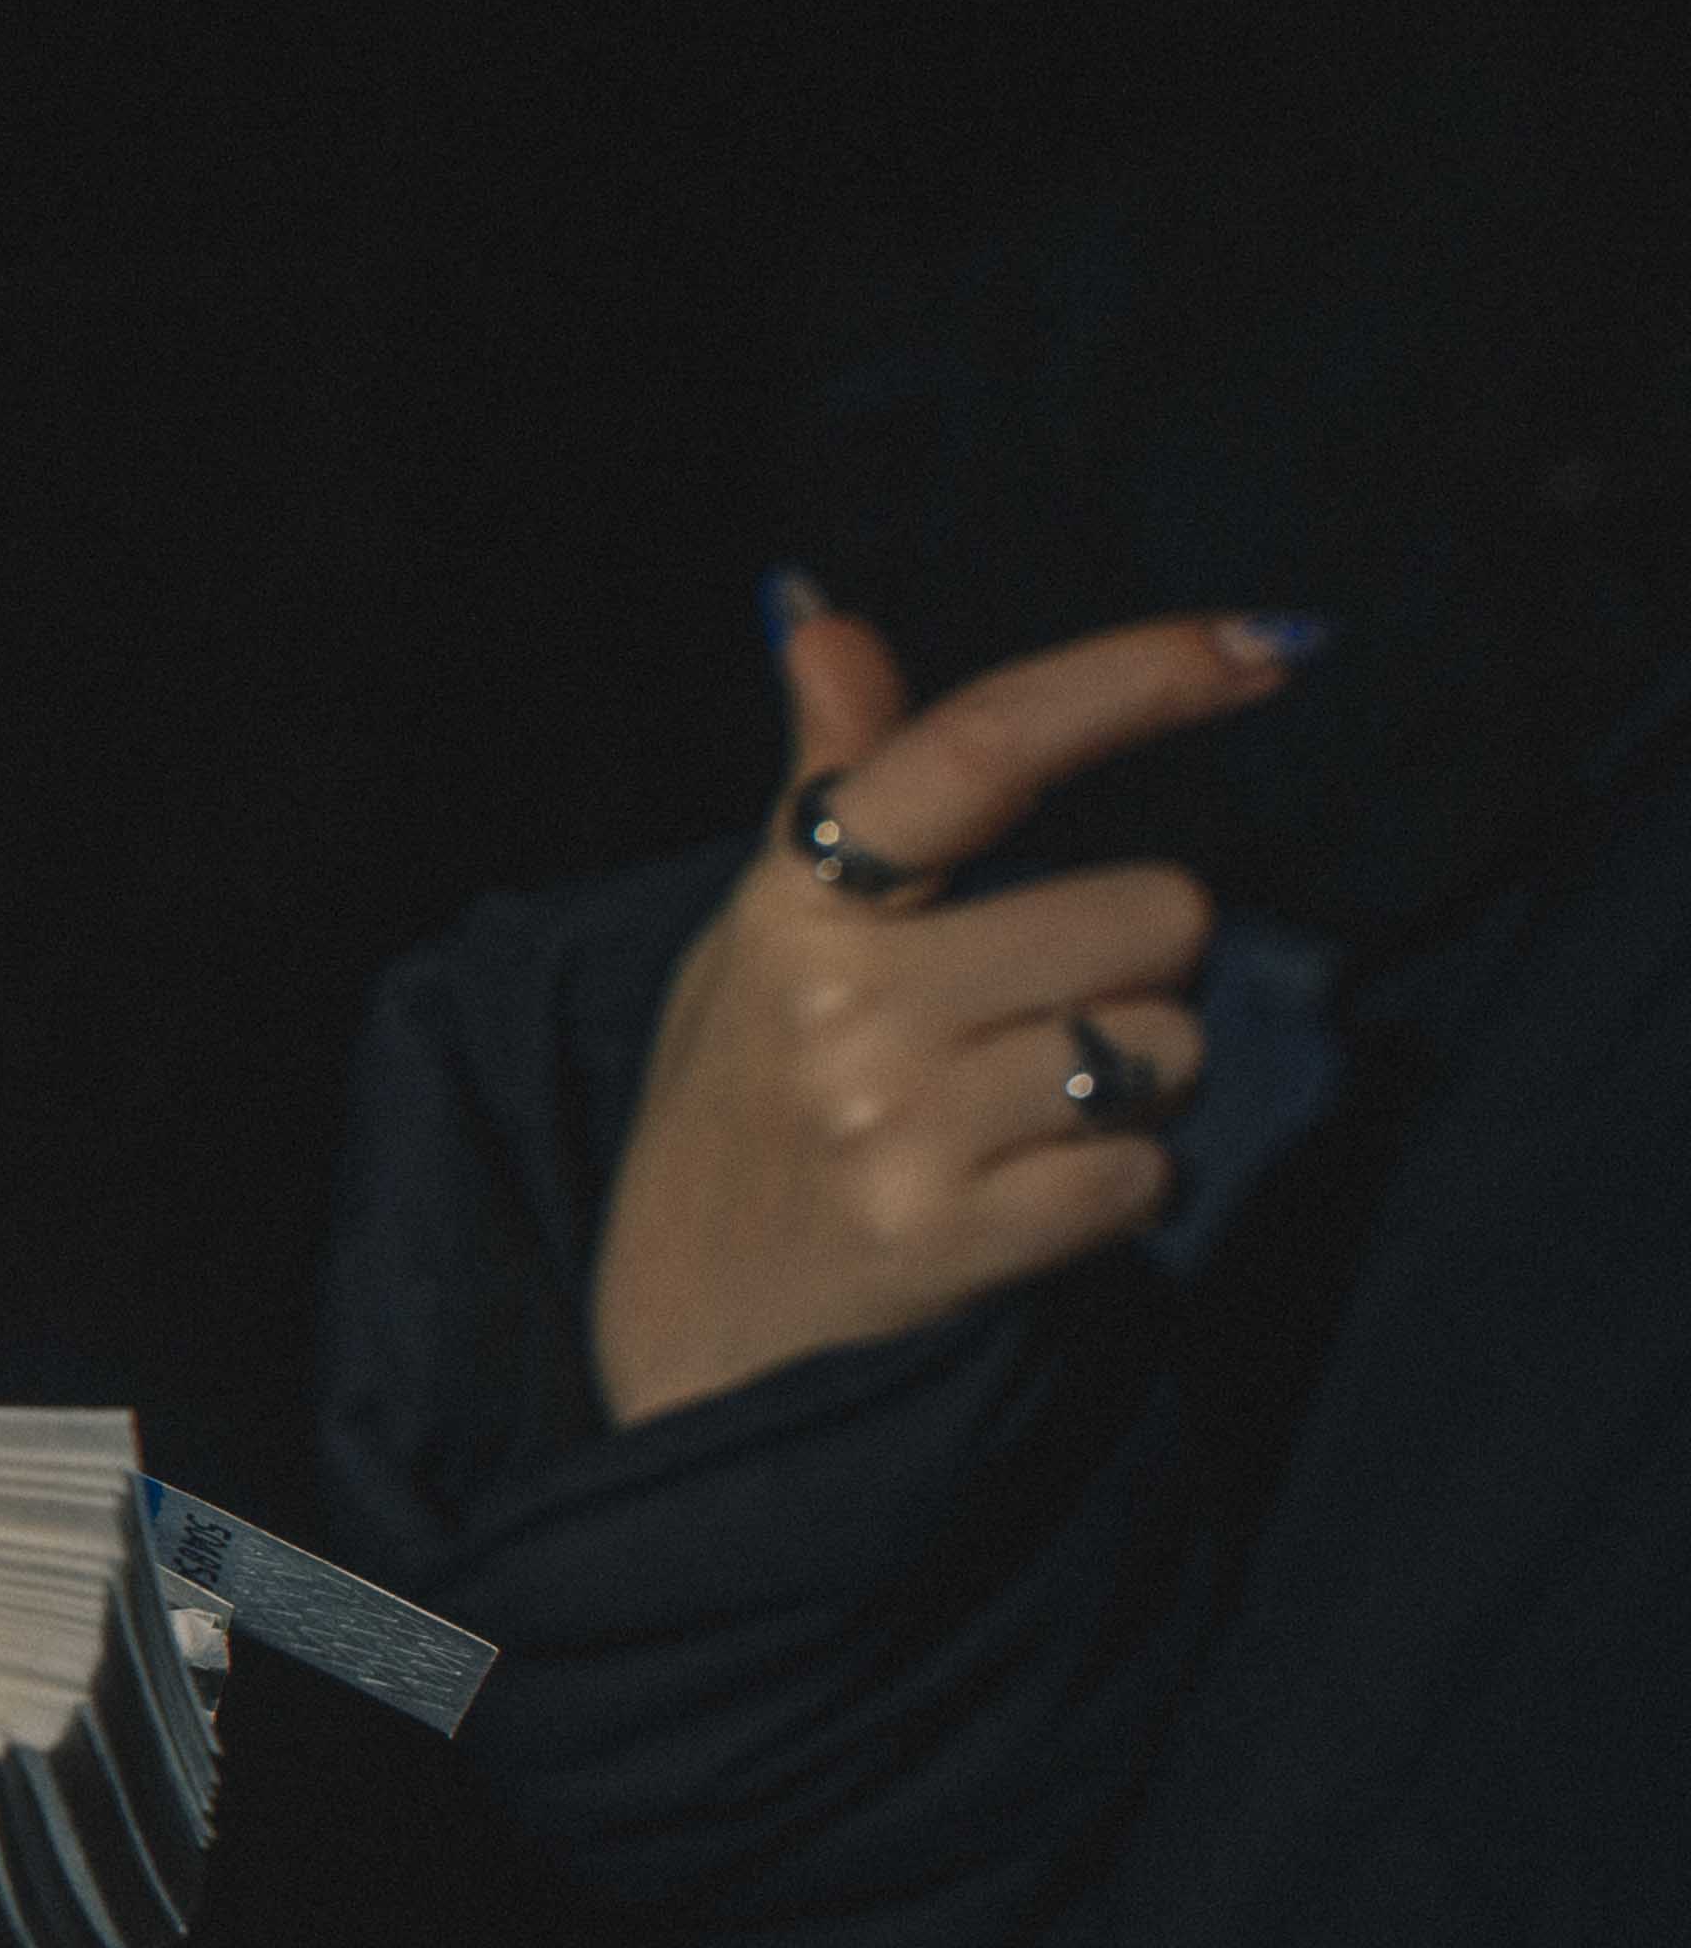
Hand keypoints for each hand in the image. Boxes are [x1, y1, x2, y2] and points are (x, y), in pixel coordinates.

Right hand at [586, 586, 1309, 1425]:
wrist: (679, 1336)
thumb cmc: (745, 1109)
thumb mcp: (761, 937)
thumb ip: (829, 785)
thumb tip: (817, 611)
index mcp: (798, 906)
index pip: (980, 748)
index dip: (1134, 678)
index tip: (1270, 644)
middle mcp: (838, 1006)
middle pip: (1157, 913)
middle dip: (1141, 969)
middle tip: (1036, 1024)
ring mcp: (890, 1124)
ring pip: (1168, 1046)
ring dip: (1137, 1085)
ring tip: (1020, 1121)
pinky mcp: (946, 1239)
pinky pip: (1147, 1175)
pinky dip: (1119, 1190)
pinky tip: (1025, 1201)